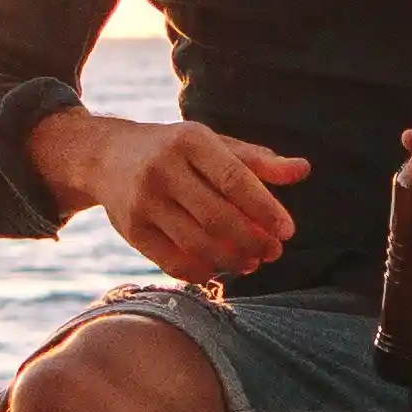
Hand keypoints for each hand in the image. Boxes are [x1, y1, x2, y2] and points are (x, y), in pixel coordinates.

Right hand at [38, 104, 306, 282]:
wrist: (107, 156)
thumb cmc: (177, 150)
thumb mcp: (215, 144)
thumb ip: (258, 161)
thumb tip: (304, 170)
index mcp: (190, 140)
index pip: (235, 179)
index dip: (265, 209)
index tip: (288, 231)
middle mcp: (163, 168)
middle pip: (217, 217)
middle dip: (252, 241)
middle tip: (274, 253)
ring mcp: (143, 200)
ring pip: (196, 243)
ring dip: (231, 260)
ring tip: (251, 263)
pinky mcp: (130, 229)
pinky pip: (172, 261)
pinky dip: (201, 271)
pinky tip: (219, 269)